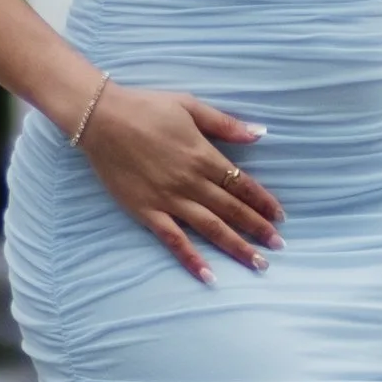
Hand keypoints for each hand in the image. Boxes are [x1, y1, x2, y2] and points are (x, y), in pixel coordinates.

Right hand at [77, 86, 283, 281]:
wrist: (101, 118)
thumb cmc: (147, 107)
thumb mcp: (190, 106)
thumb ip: (225, 123)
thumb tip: (259, 134)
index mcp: (204, 156)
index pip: (243, 184)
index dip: (263, 201)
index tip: (280, 216)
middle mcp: (191, 182)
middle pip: (232, 210)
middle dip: (258, 229)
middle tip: (278, 246)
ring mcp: (169, 199)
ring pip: (211, 228)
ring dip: (236, 246)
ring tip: (257, 264)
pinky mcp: (147, 211)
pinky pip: (173, 240)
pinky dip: (192, 259)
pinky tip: (208, 275)